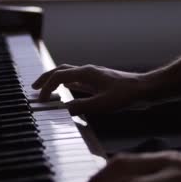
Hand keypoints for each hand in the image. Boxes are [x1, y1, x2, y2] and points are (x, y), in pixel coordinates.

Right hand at [32, 64, 150, 114]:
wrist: (146, 90)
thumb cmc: (127, 95)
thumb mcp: (102, 105)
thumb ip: (81, 107)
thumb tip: (63, 110)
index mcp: (86, 73)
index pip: (59, 76)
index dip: (46, 88)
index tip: (40, 100)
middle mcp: (88, 71)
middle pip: (61, 71)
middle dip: (46, 79)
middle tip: (34, 88)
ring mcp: (94, 76)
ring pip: (69, 75)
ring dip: (56, 81)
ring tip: (46, 90)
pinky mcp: (100, 82)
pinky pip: (79, 81)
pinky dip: (68, 85)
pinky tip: (67, 93)